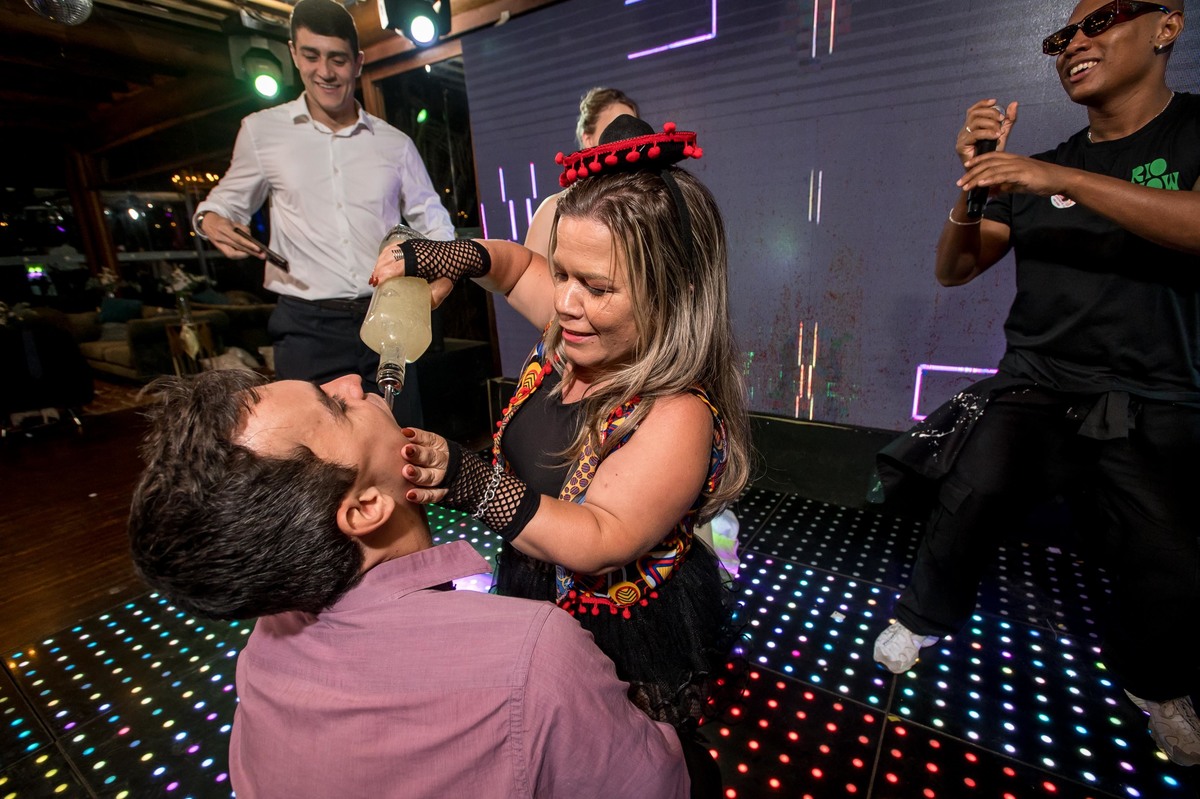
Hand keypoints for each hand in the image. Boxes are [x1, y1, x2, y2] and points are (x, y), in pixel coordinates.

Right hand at [200, 212, 266, 261]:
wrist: (207, 223)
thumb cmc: (222, 222)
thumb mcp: (232, 222)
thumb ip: (242, 229)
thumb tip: (251, 238)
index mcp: (224, 229)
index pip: (238, 239)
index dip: (248, 245)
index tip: (258, 248)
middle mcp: (220, 238)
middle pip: (237, 248)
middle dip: (251, 252)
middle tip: (262, 255)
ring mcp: (219, 244)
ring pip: (233, 254)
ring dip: (245, 255)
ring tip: (255, 254)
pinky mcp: (219, 248)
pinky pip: (230, 254)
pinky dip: (239, 255)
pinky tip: (245, 253)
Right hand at [368, 248, 454, 308]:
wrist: (457, 255)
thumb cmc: (450, 270)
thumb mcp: (444, 287)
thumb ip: (434, 298)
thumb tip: (421, 308)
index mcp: (421, 259)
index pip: (397, 266)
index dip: (384, 274)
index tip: (377, 283)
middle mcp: (413, 249)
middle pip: (388, 258)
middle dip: (379, 271)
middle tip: (375, 284)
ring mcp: (410, 244)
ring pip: (388, 252)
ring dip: (380, 264)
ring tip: (376, 278)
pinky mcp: (409, 243)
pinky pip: (392, 248)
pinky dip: (384, 256)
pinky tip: (381, 266)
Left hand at [400, 426, 452, 503]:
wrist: (453, 475)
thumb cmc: (428, 458)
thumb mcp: (427, 446)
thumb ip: (413, 442)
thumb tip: (397, 434)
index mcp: (439, 446)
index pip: (429, 439)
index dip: (418, 436)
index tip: (405, 434)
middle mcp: (442, 461)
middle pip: (431, 457)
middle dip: (418, 454)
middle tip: (405, 451)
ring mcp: (442, 478)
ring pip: (432, 477)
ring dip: (419, 475)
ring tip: (406, 472)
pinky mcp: (441, 492)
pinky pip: (433, 495)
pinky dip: (422, 495)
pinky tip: (410, 495)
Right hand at [956, 99, 1018, 165]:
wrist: (986, 172)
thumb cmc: (992, 154)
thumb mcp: (1002, 133)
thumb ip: (1008, 120)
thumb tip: (1014, 103)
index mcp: (971, 126)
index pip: (973, 110)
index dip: (983, 103)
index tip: (995, 101)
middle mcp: (964, 130)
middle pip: (974, 113)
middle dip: (990, 113)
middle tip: (1002, 119)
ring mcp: (961, 137)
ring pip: (975, 122)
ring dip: (990, 124)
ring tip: (1000, 131)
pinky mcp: (961, 146)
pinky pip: (974, 134)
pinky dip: (987, 133)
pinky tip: (996, 136)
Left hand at [957, 151, 1072, 198]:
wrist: (1060, 180)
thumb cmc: (1041, 181)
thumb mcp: (1019, 184)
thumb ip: (1005, 187)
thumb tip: (991, 193)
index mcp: (1012, 160)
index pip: (991, 157)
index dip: (977, 161)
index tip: (966, 167)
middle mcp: (1013, 160)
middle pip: (987, 163)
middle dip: (972, 173)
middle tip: (959, 182)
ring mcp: (1018, 166)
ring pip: (992, 169)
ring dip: (977, 178)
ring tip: (966, 186)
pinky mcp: (1023, 174)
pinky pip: (1004, 175)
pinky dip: (991, 179)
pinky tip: (982, 184)